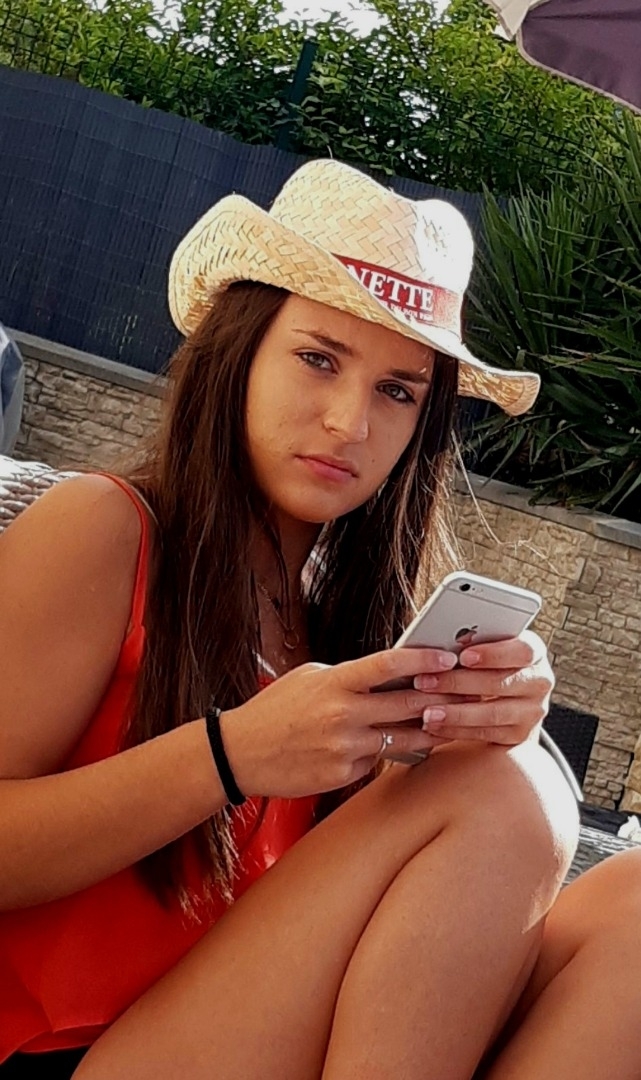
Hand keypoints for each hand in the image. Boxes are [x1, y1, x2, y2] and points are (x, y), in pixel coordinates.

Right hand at [219, 647, 458, 798]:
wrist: (240, 753)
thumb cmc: (274, 710)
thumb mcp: (308, 678)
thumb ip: (348, 676)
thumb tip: (388, 674)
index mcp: (334, 683)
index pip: (388, 666)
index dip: (422, 661)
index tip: (447, 658)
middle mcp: (343, 715)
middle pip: (407, 704)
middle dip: (442, 698)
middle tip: (468, 693)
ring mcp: (345, 747)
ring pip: (403, 739)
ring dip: (430, 731)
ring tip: (451, 723)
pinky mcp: (344, 774)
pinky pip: (378, 761)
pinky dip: (387, 753)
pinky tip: (397, 746)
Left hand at [415, 630, 553, 746]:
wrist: (501, 698)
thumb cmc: (485, 663)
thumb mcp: (484, 647)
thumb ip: (472, 642)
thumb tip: (443, 639)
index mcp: (534, 652)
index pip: (522, 651)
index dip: (493, 654)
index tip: (463, 656)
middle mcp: (539, 681)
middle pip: (501, 682)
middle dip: (459, 682)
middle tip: (425, 681)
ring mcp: (532, 711)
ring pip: (492, 713)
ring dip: (455, 712)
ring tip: (427, 712)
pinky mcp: (519, 734)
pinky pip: (485, 732)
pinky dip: (456, 729)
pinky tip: (434, 725)